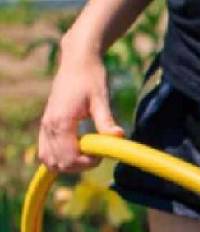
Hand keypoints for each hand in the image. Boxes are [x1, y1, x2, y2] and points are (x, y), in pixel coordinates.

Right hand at [38, 39, 123, 172]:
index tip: (102, 154)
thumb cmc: (91, 78)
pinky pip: (47, 151)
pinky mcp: (47, 125)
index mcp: (60, 121)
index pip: (68, 158)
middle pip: (57, 163)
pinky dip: (61, 157)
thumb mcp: (102, 99)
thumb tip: (118, 137)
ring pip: (48, 160)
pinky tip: (79, 148)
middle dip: (78, 166)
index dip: (86, 163)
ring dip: (69, 163)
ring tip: (88, 152)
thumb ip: (106, 121)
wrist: (78, 62)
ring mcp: (45, 126)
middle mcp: (48, 125)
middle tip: (96, 154)